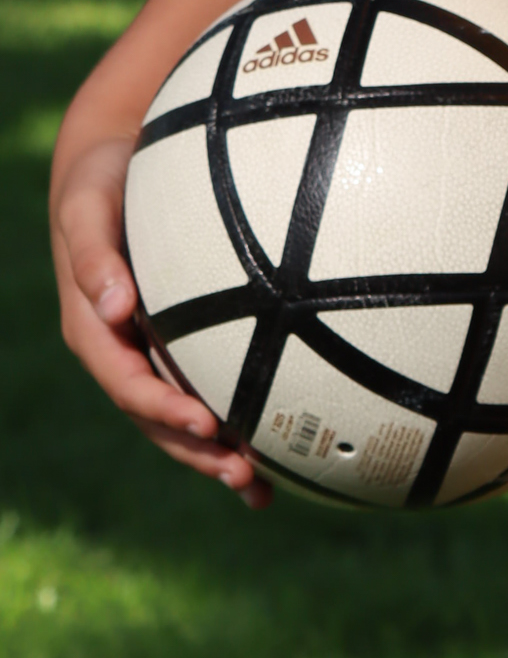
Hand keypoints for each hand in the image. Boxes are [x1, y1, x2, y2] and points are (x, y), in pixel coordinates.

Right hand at [51, 133, 270, 506]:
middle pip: (154, 417)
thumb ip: (94, 255)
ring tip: (257, 489)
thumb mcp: (87, 208)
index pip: (127, 382)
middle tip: (242, 476)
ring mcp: (146, 351)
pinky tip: (270, 448)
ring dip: (212, 455)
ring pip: (177, 415)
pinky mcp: (173, 341)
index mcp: (94, 328)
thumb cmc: (100, 183)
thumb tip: (115, 305)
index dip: (162, 408)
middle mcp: (120, 349)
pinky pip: (201, 386)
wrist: (109, 168)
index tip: (204, 425)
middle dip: (195, 452)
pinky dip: (230, 421)